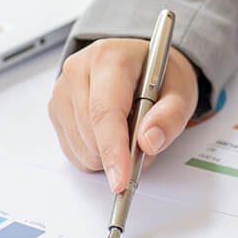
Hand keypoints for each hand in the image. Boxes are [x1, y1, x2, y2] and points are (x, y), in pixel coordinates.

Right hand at [48, 38, 199, 189]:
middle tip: (144, 139)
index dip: (113, 149)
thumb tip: (149, 141)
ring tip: (128, 129)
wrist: (143, 64)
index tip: (122, 179)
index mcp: (109, 58)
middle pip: (91, 134)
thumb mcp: (181, 92)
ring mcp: (62, 89)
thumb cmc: (160, 77)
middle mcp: (78, 70)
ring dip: (107, 155)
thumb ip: (171, 117)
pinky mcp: (56, 109)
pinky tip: (110, 133)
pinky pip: (73, 152)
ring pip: (81, 149)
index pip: (105, 111)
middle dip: (119, 154)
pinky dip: (95, 155)